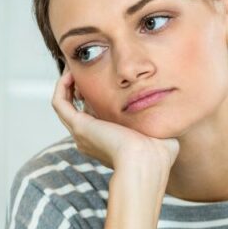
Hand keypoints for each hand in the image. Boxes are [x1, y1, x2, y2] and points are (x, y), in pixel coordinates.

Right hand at [51, 68, 178, 174]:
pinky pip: (60, 103)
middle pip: (79, 110)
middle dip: (80, 89)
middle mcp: (92, 139)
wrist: (146, 162)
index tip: (108, 83)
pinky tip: (71, 72)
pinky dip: (62, 86)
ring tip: (74, 67)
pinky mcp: (80, 126)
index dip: (98, 99)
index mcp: (109, 142)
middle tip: (86, 71)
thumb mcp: (160, 136)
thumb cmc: (158, 155)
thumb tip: (167, 113)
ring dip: (68, 85)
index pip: (98, 117)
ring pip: (65, 105)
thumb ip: (159, 124)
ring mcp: (83, 133)